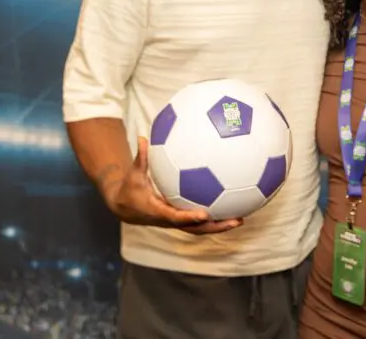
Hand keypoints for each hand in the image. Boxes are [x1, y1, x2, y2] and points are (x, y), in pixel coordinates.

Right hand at [106, 136, 242, 234]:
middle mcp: (170, 220)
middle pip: (195, 228)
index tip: (205, 214)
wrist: (125, 208)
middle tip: (236, 220)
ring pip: (200, 228)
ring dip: (220, 225)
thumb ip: (140, 158)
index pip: (176, 217)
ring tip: (240, 218)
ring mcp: (177, 222)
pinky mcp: (181, 219)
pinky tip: (230, 207)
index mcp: (158, 212)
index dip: (190, 217)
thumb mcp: (133, 174)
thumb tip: (142, 137)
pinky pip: (199, 222)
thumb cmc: (130, 189)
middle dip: (216, 226)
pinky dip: (214, 218)